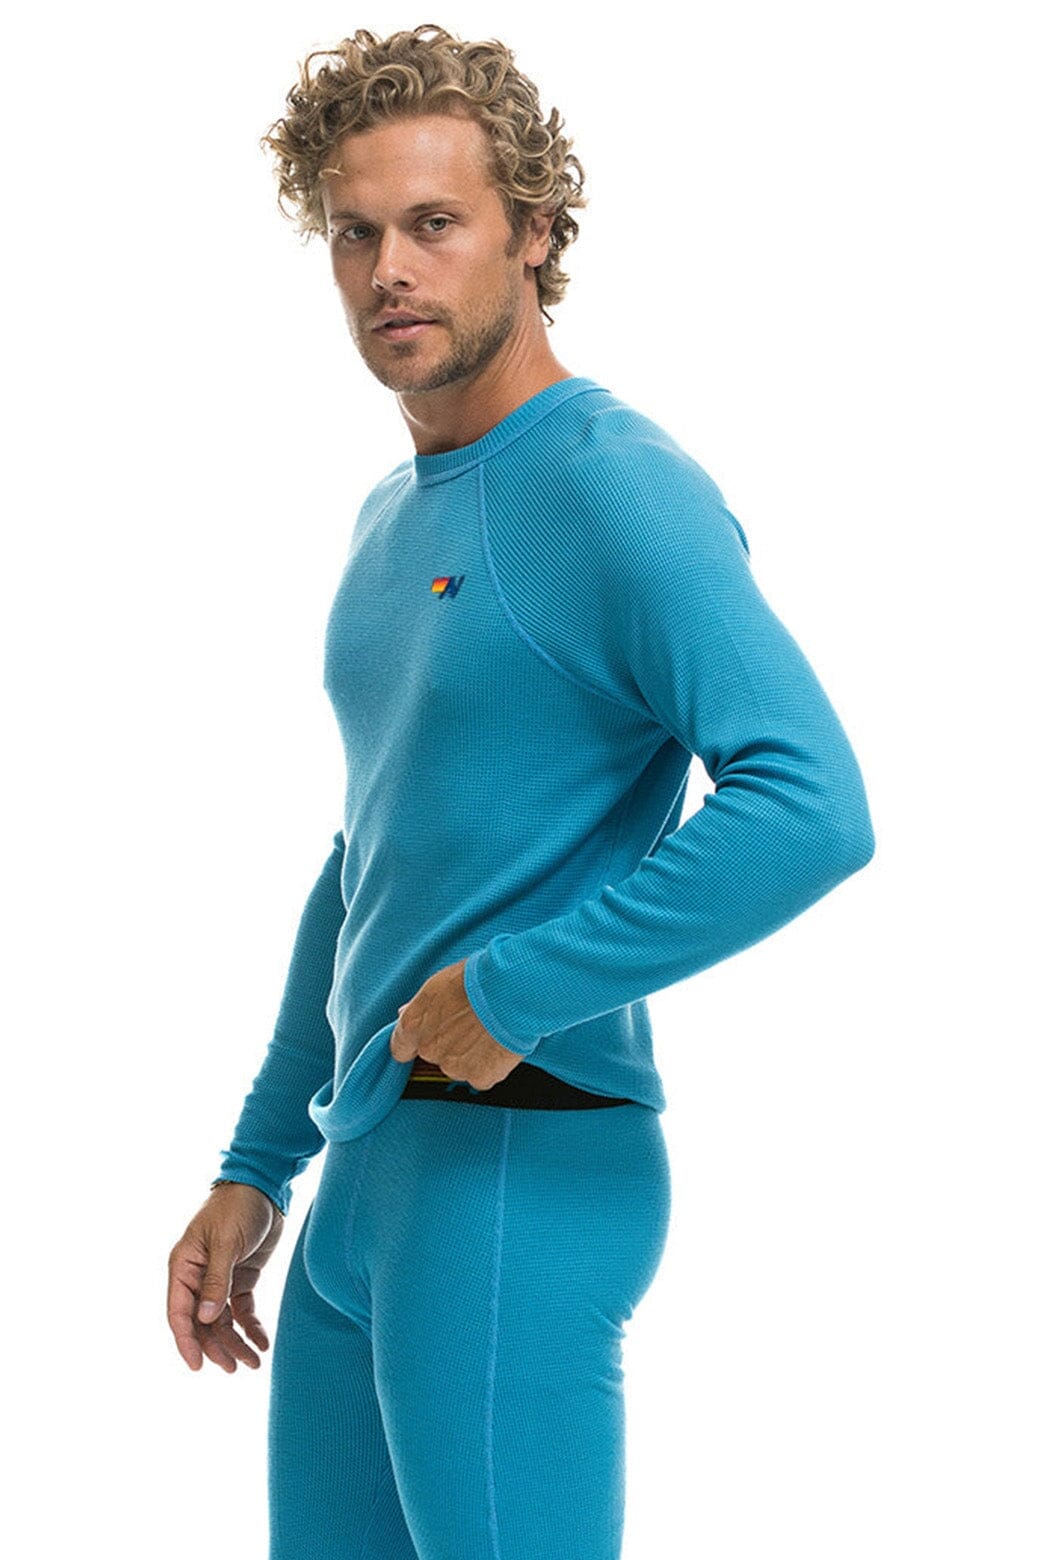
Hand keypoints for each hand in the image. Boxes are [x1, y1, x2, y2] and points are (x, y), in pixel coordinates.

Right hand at [167, 1181, 284, 1372]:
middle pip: (203, 1323)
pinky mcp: (241, 1277)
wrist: (264, 1185)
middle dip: (217, 1347)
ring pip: (223, 1321)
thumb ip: (217, 1280)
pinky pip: (242, 1310)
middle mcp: (199, 1276)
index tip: (197, 1366)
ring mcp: (220, 1278)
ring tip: (254, 1363)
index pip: (179, 1312)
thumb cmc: (238, 1207)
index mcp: (184, 1266)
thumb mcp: (227, 1242)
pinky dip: (251, 1327)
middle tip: (234, 1369)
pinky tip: (261, 1342)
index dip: (186, 1341)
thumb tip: (206, 1319)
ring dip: (236, 1342)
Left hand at [390, 957, 525, 1090]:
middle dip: (448, 1044)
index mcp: (413, 1025)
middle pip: (434, 1055)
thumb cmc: (476, 979)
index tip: (427, 1037)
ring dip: (470, 1055)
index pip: (400, 1048)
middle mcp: (429, 1049)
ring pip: (458, 1066)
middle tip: (469, 1025)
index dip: (414, 1043)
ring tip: (488, 1031)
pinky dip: (490, 1065)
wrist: (512, 990)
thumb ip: (420, 1005)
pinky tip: (498, 1045)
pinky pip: (481, 1076)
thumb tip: (405, 1013)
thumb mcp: (438, 984)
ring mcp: (453, 1066)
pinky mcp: (479, 1077)